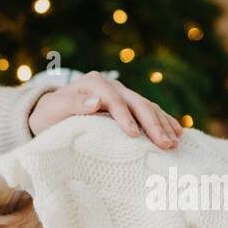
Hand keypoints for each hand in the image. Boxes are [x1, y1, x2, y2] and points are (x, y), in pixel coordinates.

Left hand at [28, 70, 181, 148]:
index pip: (113, 99)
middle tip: (165, 144)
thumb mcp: (53, 110)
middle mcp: (111, 85)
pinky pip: (150, 110)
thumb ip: (72, 105)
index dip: (124, 116)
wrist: (51, 112)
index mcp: (93, 83)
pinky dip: (164, 120)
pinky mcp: (129, 103)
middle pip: (136, 102)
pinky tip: (178, 132)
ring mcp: (122, 93)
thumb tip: (95, 101)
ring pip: (147, 106)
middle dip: (152, 123)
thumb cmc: (50, 115)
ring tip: (175, 142)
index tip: (134, 135)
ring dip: (163, 123)